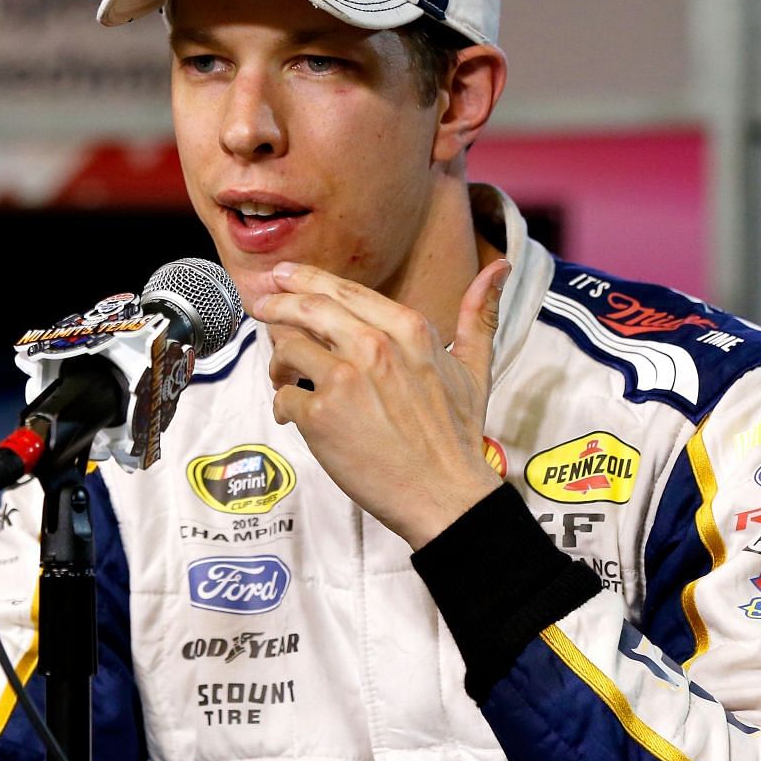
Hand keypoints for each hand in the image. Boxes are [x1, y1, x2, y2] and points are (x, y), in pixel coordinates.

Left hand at [256, 258, 511, 548]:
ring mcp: (345, 378)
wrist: (445, 494)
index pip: (344, 290)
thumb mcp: (475, 368)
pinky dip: (283, 405)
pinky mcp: (321, 414)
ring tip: (283, 375)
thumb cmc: (457, 436)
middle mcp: (373, 344)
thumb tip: (501, 267)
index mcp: (407, 328)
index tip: (282, 276)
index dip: (306, 279)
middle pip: (307, 308)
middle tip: (259, 306)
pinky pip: (283, 396)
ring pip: (287, 348)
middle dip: (275, 304)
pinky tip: (293, 416)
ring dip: (278, 361)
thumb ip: (479, 316)